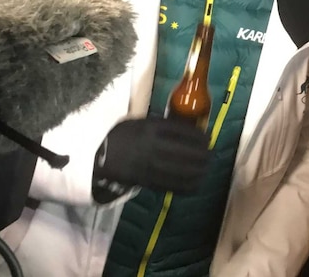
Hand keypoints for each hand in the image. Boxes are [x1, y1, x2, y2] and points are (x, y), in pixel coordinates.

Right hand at [94, 117, 210, 193]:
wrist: (98, 157)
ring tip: (206, 168)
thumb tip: (190, 128)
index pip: (181, 131)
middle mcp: (151, 146)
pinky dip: (188, 186)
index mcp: (149, 128)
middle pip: (185, 152)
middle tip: (211, 154)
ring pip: (181, 170)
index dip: (198, 136)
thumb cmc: (122, 136)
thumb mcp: (139, 122)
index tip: (208, 138)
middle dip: (203, 154)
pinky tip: (197, 183)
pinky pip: (172, 186)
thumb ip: (161, 124)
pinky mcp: (147, 181)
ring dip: (199, 170)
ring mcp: (149, 165)